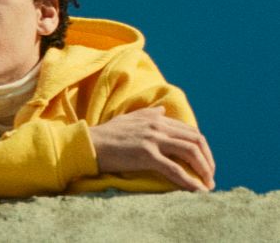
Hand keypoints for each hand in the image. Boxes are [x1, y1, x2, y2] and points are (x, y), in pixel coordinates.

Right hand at [89, 106, 214, 191]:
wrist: (90, 144)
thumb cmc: (107, 134)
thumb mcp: (129, 118)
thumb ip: (148, 114)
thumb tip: (162, 110)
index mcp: (156, 119)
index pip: (190, 131)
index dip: (203, 148)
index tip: (205, 163)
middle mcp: (158, 126)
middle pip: (196, 141)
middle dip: (208, 160)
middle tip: (210, 176)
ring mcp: (152, 140)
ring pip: (190, 152)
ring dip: (204, 170)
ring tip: (207, 185)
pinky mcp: (146, 154)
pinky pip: (174, 169)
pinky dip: (189, 181)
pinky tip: (196, 190)